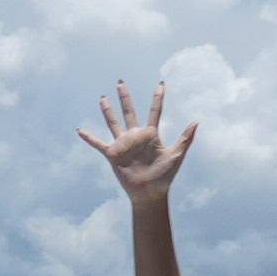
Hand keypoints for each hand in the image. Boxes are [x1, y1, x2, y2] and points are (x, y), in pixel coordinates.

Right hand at [77, 78, 196, 204]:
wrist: (149, 193)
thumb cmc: (164, 176)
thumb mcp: (176, 155)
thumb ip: (185, 138)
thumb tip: (196, 121)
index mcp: (151, 135)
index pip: (155, 111)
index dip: (158, 97)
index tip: (161, 84)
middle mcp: (135, 136)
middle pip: (129, 112)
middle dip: (125, 97)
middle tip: (120, 82)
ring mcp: (123, 145)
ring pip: (113, 123)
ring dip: (107, 111)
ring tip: (102, 98)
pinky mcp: (112, 155)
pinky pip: (98, 144)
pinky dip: (89, 138)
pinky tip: (79, 130)